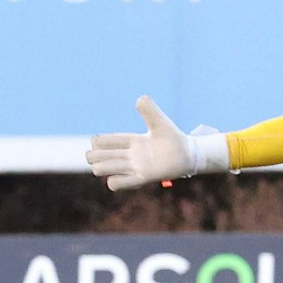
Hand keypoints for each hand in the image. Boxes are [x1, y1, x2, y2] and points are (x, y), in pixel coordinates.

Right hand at [86, 96, 201, 191]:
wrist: (188, 155)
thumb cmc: (173, 138)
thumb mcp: (160, 122)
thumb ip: (150, 111)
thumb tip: (140, 98)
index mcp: (128, 141)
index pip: (99, 141)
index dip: (99, 141)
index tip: (113, 141)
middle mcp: (126, 155)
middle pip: (94, 156)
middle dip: (95, 155)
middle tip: (115, 154)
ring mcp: (132, 168)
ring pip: (100, 170)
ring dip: (104, 167)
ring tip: (122, 164)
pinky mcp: (141, 178)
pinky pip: (115, 184)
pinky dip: (116, 181)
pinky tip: (131, 175)